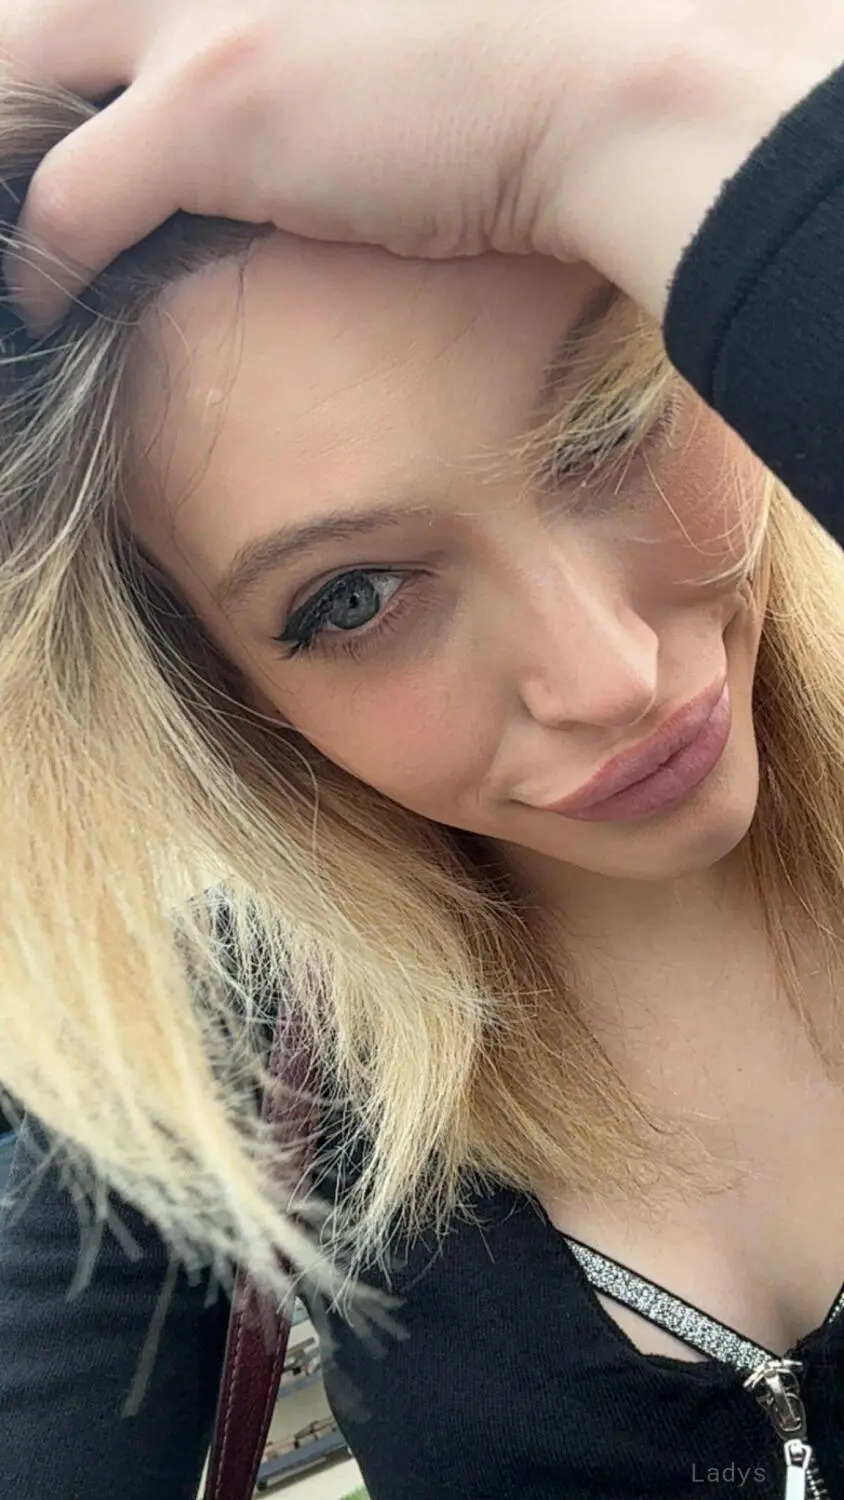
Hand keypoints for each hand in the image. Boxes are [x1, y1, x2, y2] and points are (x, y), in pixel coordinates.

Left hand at [1, 0, 842, 331]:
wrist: (614, 81)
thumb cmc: (547, 58)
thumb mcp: (414, 25)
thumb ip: (333, 42)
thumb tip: (310, 97)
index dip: (69, 46)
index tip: (53, 99)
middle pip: (35, 10)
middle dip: (6, 82)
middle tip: (4, 157)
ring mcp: (205, 15)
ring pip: (17, 74)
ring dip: (0, 157)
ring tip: (1, 230)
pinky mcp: (214, 111)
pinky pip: (69, 199)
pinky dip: (39, 260)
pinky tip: (37, 304)